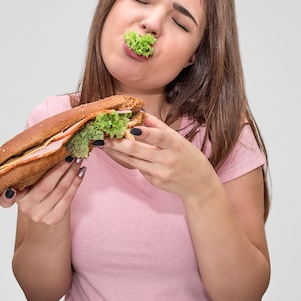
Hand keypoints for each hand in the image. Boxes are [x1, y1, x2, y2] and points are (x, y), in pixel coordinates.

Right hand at [0, 157, 85, 224]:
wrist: (47, 209)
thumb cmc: (38, 187)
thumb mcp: (30, 177)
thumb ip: (29, 166)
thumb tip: (37, 140)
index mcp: (15, 195)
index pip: (5, 200)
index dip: (6, 197)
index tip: (11, 190)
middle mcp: (25, 207)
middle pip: (45, 186)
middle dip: (61, 168)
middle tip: (70, 153)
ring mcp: (39, 215)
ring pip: (60, 190)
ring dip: (72, 173)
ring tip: (78, 159)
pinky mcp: (53, 219)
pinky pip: (68, 198)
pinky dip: (76, 183)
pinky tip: (81, 172)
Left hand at [102, 113, 218, 199]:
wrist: (199, 185)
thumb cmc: (190, 158)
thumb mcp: (179, 139)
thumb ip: (160, 127)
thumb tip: (143, 114)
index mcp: (176, 145)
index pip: (159, 137)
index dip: (145, 133)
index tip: (130, 129)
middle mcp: (167, 160)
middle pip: (137, 151)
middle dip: (117, 143)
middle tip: (102, 137)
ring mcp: (160, 173)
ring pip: (132, 160)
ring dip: (116, 152)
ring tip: (103, 143)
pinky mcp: (154, 181)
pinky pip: (138, 168)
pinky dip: (127, 159)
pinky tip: (117, 153)